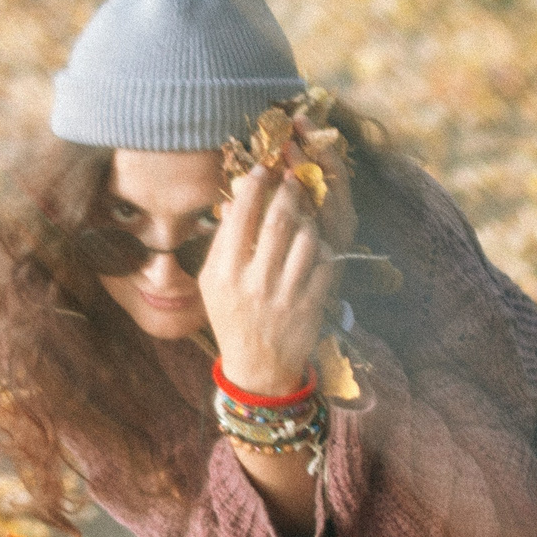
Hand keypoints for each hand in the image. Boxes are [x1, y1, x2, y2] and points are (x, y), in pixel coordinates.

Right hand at [199, 163, 332, 396]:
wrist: (256, 366)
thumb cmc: (230, 318)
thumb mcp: (212, 283)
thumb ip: (220, 243)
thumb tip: (233, 203)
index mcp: (225, 273)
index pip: (241, 216)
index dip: (254, 186)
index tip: (263, 169)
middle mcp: (255, 282)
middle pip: (279, 221)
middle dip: (288, 192)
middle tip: (293, 178)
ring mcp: (286, 294)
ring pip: (307, 238)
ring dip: (309, 218)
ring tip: (305, 212)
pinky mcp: (311, 305)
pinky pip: (324, 262)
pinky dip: (322, 246)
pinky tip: (316, 242)